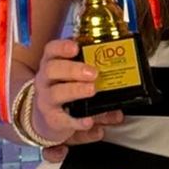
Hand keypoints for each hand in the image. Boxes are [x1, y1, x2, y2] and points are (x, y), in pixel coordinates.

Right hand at [32, 39, 123, 159]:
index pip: (51, 50)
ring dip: (76, 90)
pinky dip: (78, 121)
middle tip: (93, 72)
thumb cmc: (66, 90)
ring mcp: (47, 100)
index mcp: (52, 64)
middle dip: (73, 69)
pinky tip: (89, 121)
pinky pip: (64, 120)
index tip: (76, 47)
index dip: (62, 47)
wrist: (50, 118)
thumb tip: (122, 75)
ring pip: (56, 93)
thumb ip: (97, 75)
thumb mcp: (77, 79)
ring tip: (92, 90)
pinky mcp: (53, 120)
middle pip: (52, 70)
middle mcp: (46, 81)